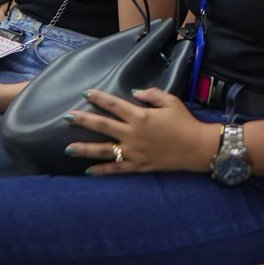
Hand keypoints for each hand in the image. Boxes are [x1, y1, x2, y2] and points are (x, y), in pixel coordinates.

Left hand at [65, 88, 217, 174]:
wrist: (197, 147)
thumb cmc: (184, 121)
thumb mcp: (170, 101)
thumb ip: (151, 94)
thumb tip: (134, 93)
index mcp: (140, 116)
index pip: (114, 105)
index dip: (99, 98)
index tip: (85, 93)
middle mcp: (133, 134)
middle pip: (103, 126)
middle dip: (83, 121)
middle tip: (66, 117)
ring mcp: (134, 152)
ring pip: (104, 150)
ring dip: (85, 149)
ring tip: (68, 148)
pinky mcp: (138, 166)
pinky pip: (116, 169)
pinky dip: (102, 170)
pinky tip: (88, 171)